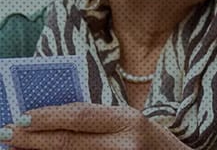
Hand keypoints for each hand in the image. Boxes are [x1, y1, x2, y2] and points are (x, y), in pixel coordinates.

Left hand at [0, 103, 186, 149]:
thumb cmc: (155, 146)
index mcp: (130, 121)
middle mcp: (125, 144)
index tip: (21, 116)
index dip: (47, 116)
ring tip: (19, 149)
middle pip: (68, 142)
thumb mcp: (133, 126)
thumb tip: (52, 120)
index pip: (80, 116)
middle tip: (6, 134)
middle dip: (32, 138)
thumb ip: (100, 122)